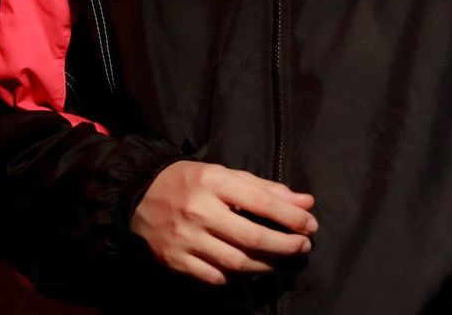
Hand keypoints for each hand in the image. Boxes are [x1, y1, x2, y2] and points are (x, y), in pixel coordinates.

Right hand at [130, 160, 318, 285]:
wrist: (140, 193)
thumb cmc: (192, 181)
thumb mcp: (226, 175)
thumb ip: (265, 189)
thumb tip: (306, 203)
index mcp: (214, 181)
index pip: (261, 202)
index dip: (290, 217)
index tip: (310, 225)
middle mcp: (200, 210)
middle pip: (252, 237)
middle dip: (285, 245)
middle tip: (303, 246)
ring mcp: (186, 238)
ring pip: (236, 262)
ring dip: (265, 264)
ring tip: (279, 259)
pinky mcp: (175, 260)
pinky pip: (214, 277)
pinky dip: (234, 276)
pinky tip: (246, 268)